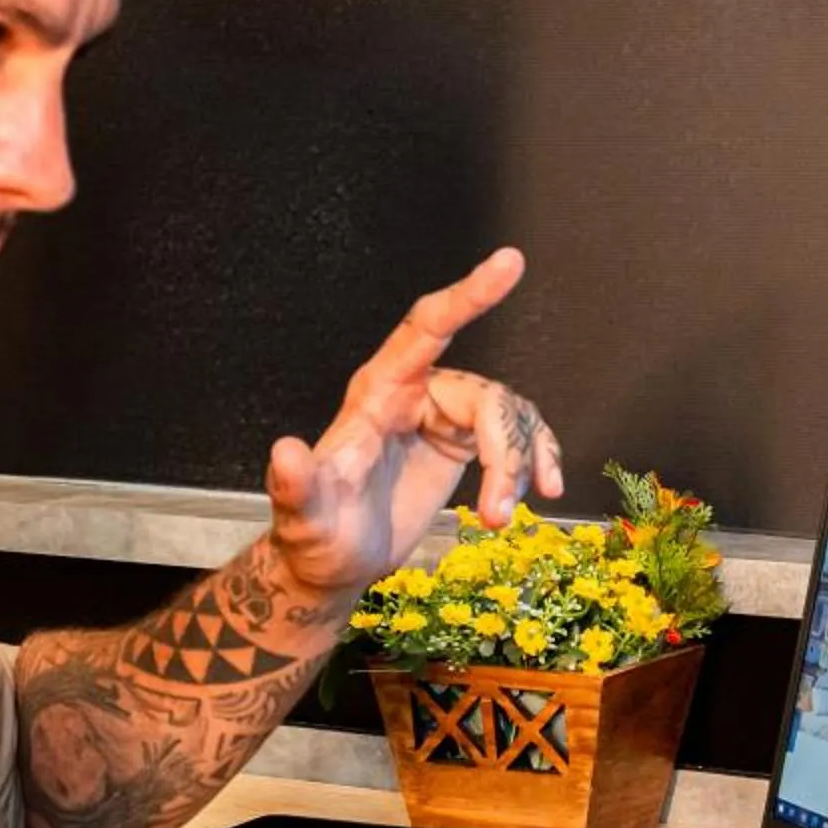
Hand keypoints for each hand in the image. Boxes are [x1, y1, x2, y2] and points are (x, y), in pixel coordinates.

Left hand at [264, 249, 564, 596]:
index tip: (510, 262)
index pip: (427, 327)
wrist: (333, 564)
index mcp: (378, 393)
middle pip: (487, 397)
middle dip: (506, 452)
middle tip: (497, 512)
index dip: (468, 294)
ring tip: (501, 518)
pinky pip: (517, 436)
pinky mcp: (461, 444)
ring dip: (522, 465)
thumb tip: (284, 452)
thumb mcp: (304, 516)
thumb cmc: (315, 535)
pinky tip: (542, 492)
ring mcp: (441, 418)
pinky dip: (536, 461)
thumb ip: (296, 485)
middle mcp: (414, 394)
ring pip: (510, 418)